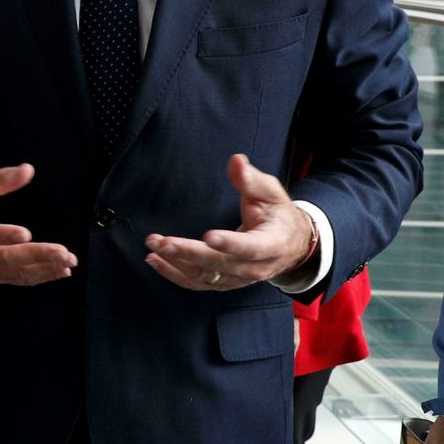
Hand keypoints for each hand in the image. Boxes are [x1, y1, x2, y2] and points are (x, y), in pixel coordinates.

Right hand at [0, 164, 76, 284]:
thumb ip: (0, 179)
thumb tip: (27, 170)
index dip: (3, 235)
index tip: (26, 233)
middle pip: (5, 258)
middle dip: (36, 255)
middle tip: (62, 252)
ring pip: (16, 273)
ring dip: (45, 268)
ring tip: (69, 261)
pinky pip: (21, 280)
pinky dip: (43, 277)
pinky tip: (62, 271)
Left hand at [144, 154, 313, 290]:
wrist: (289, 246)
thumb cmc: (277, 215)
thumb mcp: (271, 194)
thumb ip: (252, 180)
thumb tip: (236, 161)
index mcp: (271, 244)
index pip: (249, 247)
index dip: (229, 244)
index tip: (208, 236)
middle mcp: (254, 267)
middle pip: (219, 264)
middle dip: (189, 253)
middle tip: (163, 243)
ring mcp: (237, 279)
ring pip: (204, 276)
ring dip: (176, 262)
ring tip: (154, 247)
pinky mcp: (223, 282)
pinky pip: (197, 282)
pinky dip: (174, 274)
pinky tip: (155, 261)